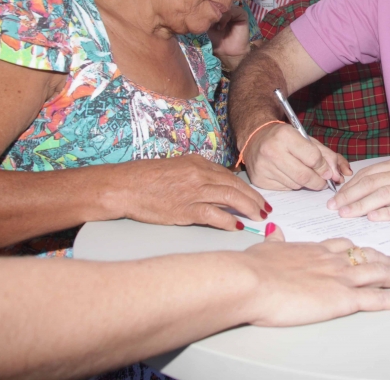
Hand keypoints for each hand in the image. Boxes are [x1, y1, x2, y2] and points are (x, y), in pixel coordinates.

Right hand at [118, 154, 267, 228]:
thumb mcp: (175, 168)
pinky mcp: (185, 209)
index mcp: (197, 163)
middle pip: (235, 186)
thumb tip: (214, 187)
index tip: (256, 196)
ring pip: (231, 198)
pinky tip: (236, 226)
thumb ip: (195, 175)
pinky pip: (214, 215)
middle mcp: (199, 174)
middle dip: (254, 198)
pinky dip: (229, 221)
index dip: (246, 188)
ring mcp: (193, 191)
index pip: (229, 176)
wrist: (125, 186)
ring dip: (248, 208)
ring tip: (258, 216)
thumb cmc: (145, 179)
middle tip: (265, 208)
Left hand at [208, 4, 250, 70]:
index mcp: (221, 9)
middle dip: (213, 9)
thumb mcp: (207, 24)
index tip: (201, 11)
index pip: (215, 0)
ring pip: (226, 6)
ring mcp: (236, 11)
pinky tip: (222, 26)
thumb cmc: (216, 38)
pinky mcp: (243, 14)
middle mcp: (229, 8)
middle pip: (220, 2)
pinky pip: (233, 11)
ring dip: (219, 15)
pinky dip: (226, 17)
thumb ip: (207, 14)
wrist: (226, 51)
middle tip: (208, 19)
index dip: (208, 4)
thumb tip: (203, 5)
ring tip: (216, 26)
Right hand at [239, 224, 389, 326]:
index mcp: (314, 250)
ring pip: (380, 273)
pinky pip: (380, 298)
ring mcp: (341, 278)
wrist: (251, 280)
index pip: (344, 246)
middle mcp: (332, 260)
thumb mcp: (265, 248)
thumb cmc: (252, 268)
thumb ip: (274, 242)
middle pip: (368, 256)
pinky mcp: (344, 298)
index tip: (369, 250)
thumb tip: (274, 230)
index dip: (359, 248)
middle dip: (387, 259)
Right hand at [245, 123, 350, 190]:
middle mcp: (271, 151)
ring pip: (296, 184)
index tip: (328, 172)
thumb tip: (343, 174)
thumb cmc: (286, 138)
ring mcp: (263, 167)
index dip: (324, 168)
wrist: (256, 137)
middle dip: (319, 181)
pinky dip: (293, 184)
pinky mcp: (259, 180)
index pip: (313, 158)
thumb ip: (328, 156)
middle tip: (323, 181)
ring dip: (305, 183)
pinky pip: (285, 189)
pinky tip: (289, 175)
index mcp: (285, 135)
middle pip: (304, 176)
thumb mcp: (307, 140)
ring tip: (303, 173)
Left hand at [327, 157, 389, 220]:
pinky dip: (388, 213)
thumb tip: (367, 188)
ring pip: (383, 195)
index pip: (368, 174)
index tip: (335, 196)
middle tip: (333, 208)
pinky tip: (374, 218)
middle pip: (370, 184)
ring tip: (347, 214)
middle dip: (349, 196)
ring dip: (362, 204)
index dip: (349, 186)